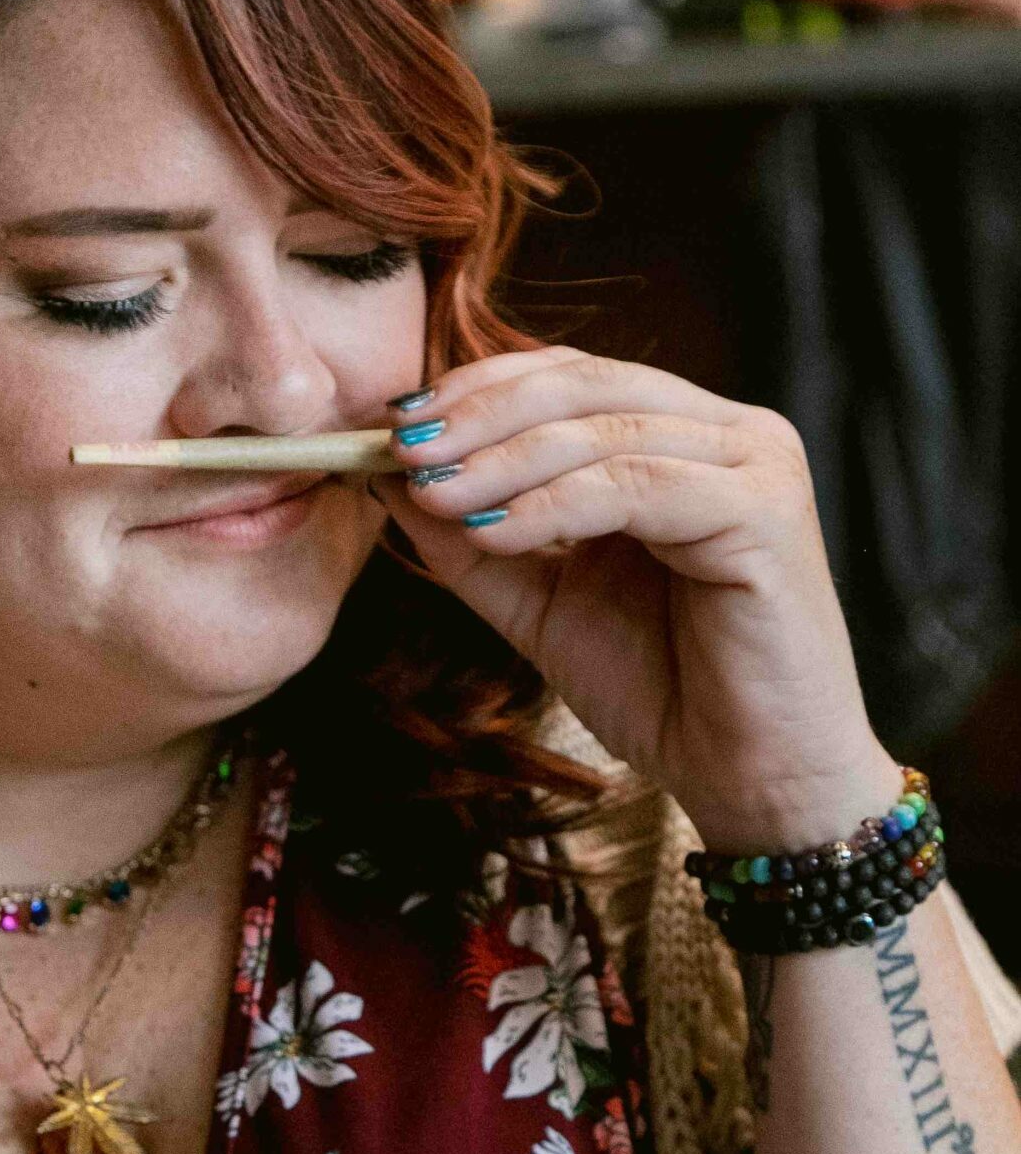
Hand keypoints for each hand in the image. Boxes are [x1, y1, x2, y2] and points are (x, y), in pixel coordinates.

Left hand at [370, 346, 898, 852]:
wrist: (744, 777)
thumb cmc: (659, 685)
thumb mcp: (537, 596)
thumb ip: (469, 535)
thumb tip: (387, 476)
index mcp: (685, 435)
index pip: (571, 375)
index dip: (480, 387)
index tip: (396, 421)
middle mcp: (731, 434)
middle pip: (585, 385)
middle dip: (480, 415)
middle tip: (402, 449)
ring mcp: (758, 466)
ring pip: (604, 433)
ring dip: (502, 460)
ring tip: (433, 492)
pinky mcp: (767, 514)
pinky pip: (638, 488)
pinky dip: (555, 506)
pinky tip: (495, 531)